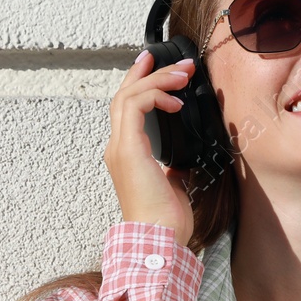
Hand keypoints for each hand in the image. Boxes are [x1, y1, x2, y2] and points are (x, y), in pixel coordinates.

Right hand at [104, 50, 196, 243]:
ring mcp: (121, 148)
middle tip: (176, 62)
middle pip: (124, 96)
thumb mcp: (172, 186)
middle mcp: (118, 148)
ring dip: (157, 80)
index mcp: (127, 155)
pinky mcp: (129, 149)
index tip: (158, 68)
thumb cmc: (165, 221)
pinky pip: (136, 107)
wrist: (158, 238)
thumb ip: (171, 169)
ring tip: (182, 74)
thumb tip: (180, 163)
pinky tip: (175, 99)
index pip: (128, 110)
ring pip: (129, 97)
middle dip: (149, 73)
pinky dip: (155, 95)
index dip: (141, 85)